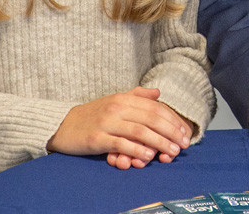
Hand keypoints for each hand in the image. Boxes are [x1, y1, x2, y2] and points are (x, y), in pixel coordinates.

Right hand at [48, 87, 190, 169]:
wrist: (63, 125)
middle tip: (183, 144)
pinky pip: (122, 144)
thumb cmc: (93, 115)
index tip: (185, 132)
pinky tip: (148, 156)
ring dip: (160, 143)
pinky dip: (137, 150)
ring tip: (172, 152)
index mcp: (124, 98)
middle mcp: (117, 108)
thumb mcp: (115, 101)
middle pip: (151, 119)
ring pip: (140, 132)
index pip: (155, 107)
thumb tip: (158, 92)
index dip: (172, 120)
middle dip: (171, 132)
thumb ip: (137, 96)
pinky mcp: (97, 138)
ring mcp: (107, 122)